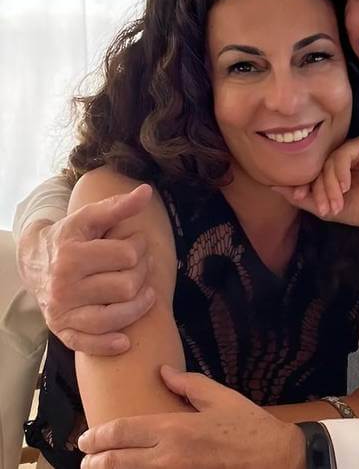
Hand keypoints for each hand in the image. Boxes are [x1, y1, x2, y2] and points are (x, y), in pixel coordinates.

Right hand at [30, 184, 154, 354]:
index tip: (137, 242)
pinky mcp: (62, 331)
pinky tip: (126, 339)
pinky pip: (89, 344)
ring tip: (144, 293)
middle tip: (140, 265)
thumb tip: (147, 191)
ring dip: (138, 306)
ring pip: (114, 317)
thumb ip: (118, 206)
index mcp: (72, 256)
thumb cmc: (69, 237)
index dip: (141, 246)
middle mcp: (64, 287)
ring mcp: (62, 312)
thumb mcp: (89, 218)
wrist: (34, 261)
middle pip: (126, 287)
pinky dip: (109, 344)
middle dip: (142, 274)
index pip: (127, 255)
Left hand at [78, 366, 305, 468]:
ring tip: (100, 468)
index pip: (125, 432)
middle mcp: (169, 456)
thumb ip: (187, 384)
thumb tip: (163, 371)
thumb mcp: (219, 396)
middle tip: (85, 458)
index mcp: (176, 428)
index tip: (86, 438)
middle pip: (119, 461)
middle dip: (97, 459)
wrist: (272, 457)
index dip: (100, 436)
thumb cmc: (246, 424)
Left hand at [274, 136, 358, 230]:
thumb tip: (271, 186)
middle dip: (319, 189)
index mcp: (326, 165)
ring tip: (338, 202)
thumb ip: (299, 196)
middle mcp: (336, 154)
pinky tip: (347, 186)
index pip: (308, 170)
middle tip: (326, 208)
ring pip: (328, 161)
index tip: (305, 201)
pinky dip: (341, 172)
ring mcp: (349, 148)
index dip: (305, 186)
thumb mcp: (321, 205)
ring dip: (330, 185)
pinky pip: (343, 154)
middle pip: (316, 166)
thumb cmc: (355, 209)